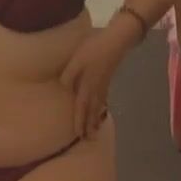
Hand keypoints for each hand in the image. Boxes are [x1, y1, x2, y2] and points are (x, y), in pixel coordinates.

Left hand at [60, 24, 132, 138]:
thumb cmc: (94, 49)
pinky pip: (103, 98)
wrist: (117, 41)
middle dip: (90, 125)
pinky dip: (101, 107)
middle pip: (92, 110)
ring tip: (96, 129)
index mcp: (87, 85)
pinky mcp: (107, 79)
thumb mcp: (77, 60)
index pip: (81, 107)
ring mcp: (104, 85)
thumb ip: (69, 75)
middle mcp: (96, 89)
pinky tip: (102, 109)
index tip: (79, 135)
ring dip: (96, 118)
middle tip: (89, 139)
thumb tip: (64, 89)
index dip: (79, 121)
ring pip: (99, 105)